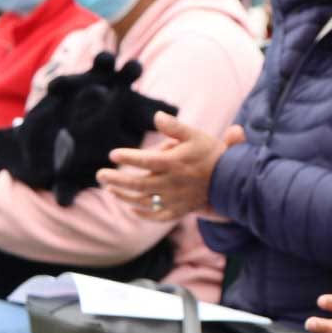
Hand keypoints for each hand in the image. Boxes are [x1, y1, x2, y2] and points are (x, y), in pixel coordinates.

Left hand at [96, 113, 235, 220]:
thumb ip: (174, 127)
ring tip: (110, 189)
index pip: (145, 160)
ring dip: (123, 196)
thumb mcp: (195, 135)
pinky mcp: (179, 210)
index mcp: (174, 163)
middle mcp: (172, 183)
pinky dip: (142, 214)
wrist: (231, 179)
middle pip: (137, 184)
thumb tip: (156, 116)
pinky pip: (157, 215)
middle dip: (116, 180)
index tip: (113, 154)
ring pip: (143, 201)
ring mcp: (175, 199)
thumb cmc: (210, 153)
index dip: (128, 158)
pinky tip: (131, 208)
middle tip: (100, 175)